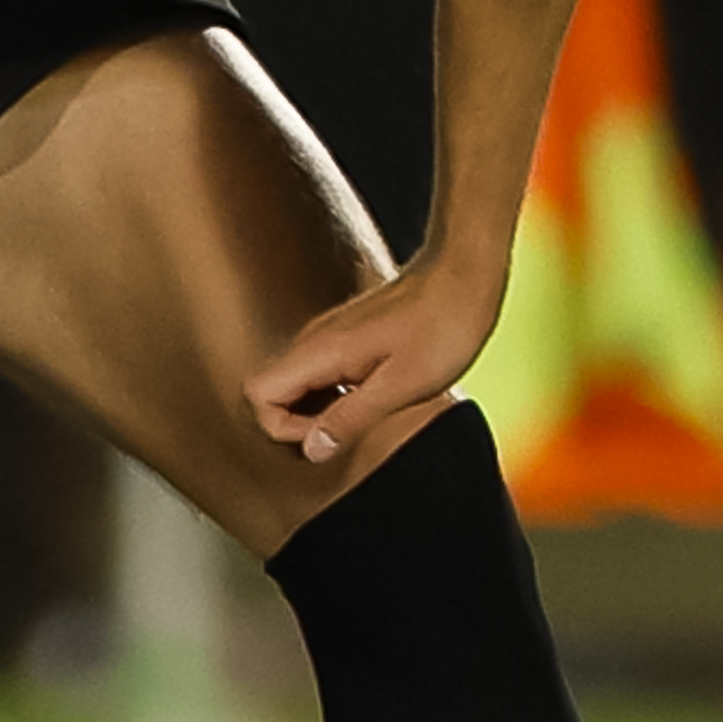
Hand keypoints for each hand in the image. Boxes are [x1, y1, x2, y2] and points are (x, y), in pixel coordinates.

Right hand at [248, 253, 506, 469]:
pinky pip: (320, 373)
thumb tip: (312, 449)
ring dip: (318, 410)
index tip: (325, 437)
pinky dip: (334, 395)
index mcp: (321, 350)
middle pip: (270, 391)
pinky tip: (372, 396)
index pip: (258, 393)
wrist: (465, 272)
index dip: (283, 428)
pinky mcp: (347, 335)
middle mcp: (316, 338)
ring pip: (295, 383)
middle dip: (297, 423)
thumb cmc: (444, 323)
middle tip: (345, 432)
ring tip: (364, 415)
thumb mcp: (401, 386)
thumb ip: (350, 419)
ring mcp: (329, 334)